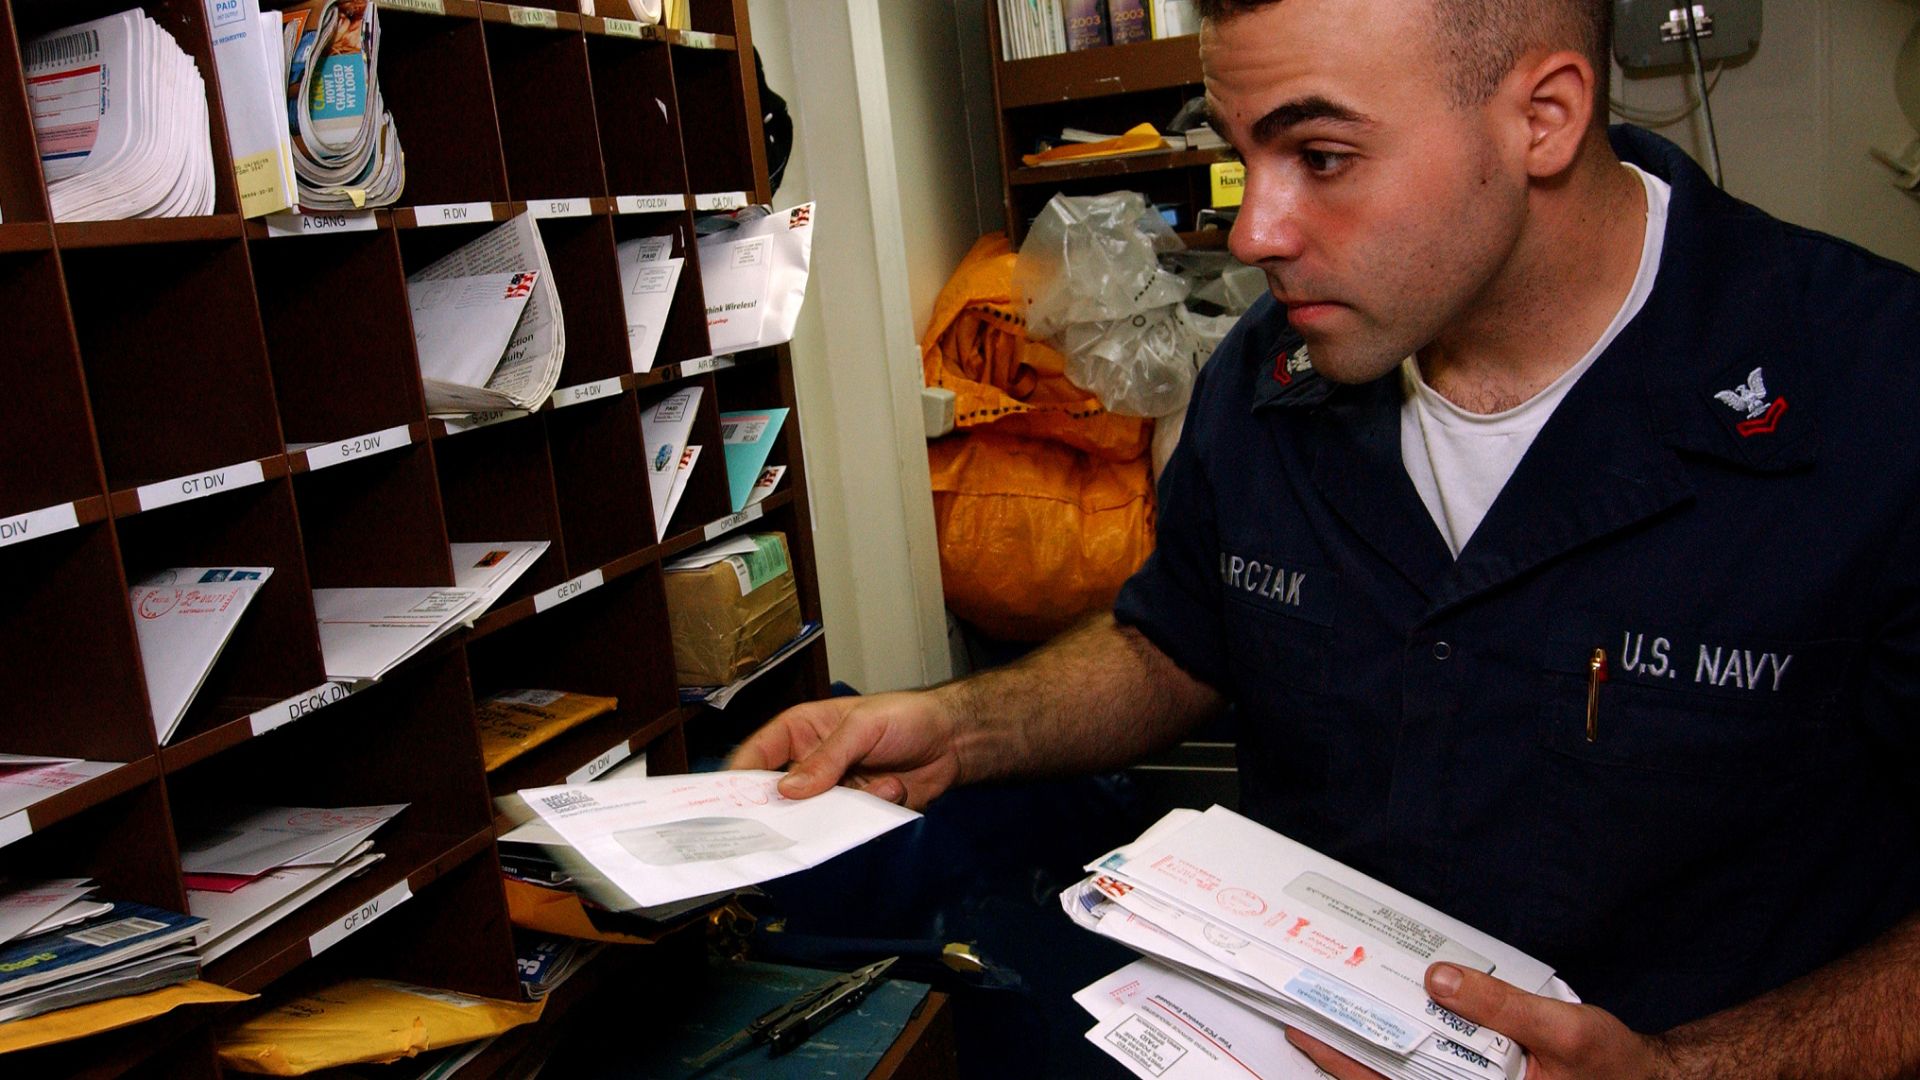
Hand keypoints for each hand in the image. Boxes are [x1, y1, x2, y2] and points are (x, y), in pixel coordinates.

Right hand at [725, 690, 961, 808]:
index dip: (739, 779)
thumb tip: (788, 790)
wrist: (954, 740)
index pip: (758, 755)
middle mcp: (811, 764)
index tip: (728, 805)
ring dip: (838, 810)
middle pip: (780, 796)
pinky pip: (847, 826)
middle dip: (785, 810)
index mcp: (801, 732)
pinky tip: (893, 788)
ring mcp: (834, 791)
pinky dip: (868, 815)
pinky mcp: (858, 812)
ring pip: (814, 816)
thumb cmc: (904, 717)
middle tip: (783, 826)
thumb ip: (827, 758)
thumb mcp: (862, 727)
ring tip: (861, 793)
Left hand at [1284, 963, 1674, 1079]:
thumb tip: (1440, 978)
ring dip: (1373, 1053)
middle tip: (1303, 1013)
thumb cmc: (1617, 1071)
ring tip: (1334, 1012)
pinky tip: (1393, 1022)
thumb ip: (1502, 1007)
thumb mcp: (1567, 1032)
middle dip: (1347, 1054)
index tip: (1306, 1033)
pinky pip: (1434, 1074)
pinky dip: (1410, 1052)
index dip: (1344, 1065)